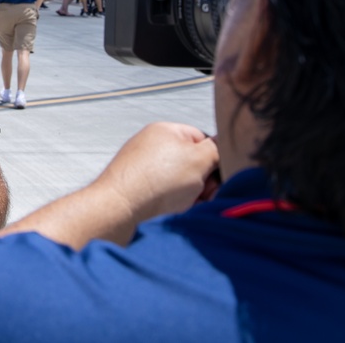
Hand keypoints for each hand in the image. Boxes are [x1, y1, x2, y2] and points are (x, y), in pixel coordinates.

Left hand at [92, 122, 218, 223]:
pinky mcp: (139, 191)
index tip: (217, 175)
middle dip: (204, 182)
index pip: (203, 139)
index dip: (215, 159)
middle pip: (194, 164)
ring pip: (182, 184)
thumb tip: (226, 146)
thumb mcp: (198, 159)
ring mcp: (144, 169)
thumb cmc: (155, 182)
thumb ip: (217, 149)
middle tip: (203, 194)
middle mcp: (153, 147)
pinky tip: (174, 214)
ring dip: (192, 197)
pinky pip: (168, 197)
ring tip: (186, 206)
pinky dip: (176, 206)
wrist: (119, 210)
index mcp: (165, 131)